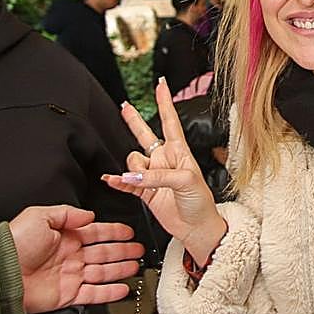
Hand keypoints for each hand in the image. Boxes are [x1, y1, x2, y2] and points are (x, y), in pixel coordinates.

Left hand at [8, 205, 143, 312]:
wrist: (0, 272)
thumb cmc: (14, 243)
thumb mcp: (40, 215)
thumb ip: (67, 213)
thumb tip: (89, 215)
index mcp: (65, 236)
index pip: (96, 232)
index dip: (114, 232)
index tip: (128, 232)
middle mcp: (70, 256)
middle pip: (104, 252)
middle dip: (123, 250)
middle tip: (138, 249)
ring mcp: (70, 276)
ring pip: (103, 272)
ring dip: (121, 269)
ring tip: (136, 266)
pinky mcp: (68, 295)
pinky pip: (95, 293)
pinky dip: (110, 292)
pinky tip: (123, 288)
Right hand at [102, 77, 225, 264]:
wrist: (197, 227)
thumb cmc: (201, 202)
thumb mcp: (187, 181)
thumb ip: (158, 176)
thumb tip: (133, 176)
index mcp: (179, 152)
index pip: (170, 122)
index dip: (164, 103)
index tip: (161, 85)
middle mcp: (164, 160)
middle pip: (145, 135)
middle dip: (134, 121)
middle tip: (124, 107)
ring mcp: (153, 175)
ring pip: (132, 161)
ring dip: (133, 170)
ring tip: (144, 181)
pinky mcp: (144, 192)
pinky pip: (125, 182)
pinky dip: (117, 181)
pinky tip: (112, 180)